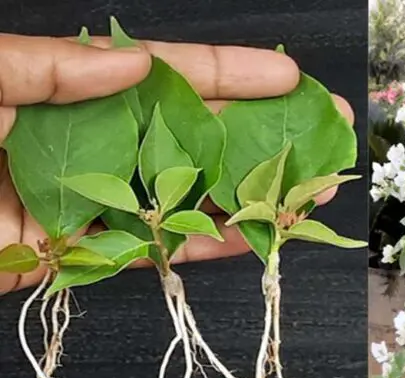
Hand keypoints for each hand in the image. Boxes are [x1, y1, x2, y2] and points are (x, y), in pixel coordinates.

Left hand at [0, 34, 353, 293]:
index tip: (288, 73)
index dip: (225, 74)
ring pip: (181, 197)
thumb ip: (50, 72)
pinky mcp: (78, 255)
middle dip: (258, 134)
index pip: (159, 76)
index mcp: (61, 93)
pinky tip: (253, 236)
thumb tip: (136, 65)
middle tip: (324, 135)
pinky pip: (151, 252)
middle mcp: (84, 144)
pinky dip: (201, 248)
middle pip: (186, 137)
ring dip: (248, 195)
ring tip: (309, 190)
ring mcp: (86, 202)